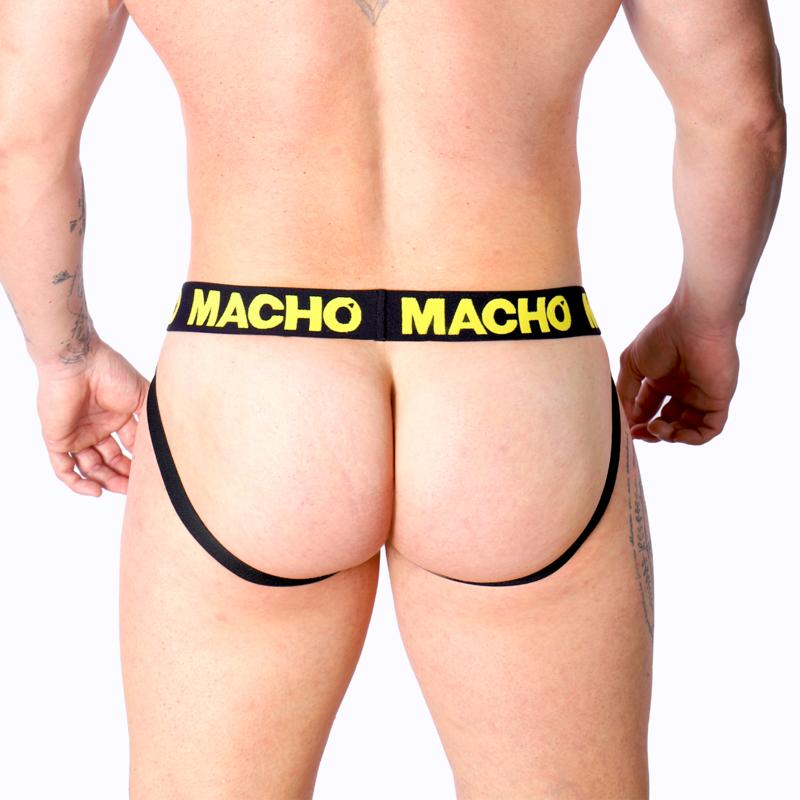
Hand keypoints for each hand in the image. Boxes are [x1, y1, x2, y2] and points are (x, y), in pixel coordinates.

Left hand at [36, 338, 149, 495]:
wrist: (78, 362)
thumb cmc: (110, 372)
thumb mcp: (143, 396)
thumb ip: (153, 418)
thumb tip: (168, 440)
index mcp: (116, 418)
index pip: (129, 447)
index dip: (140, 462)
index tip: (153, 475)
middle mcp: (96, 428)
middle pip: (111, 461)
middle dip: (124, 476)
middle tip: (138, 488)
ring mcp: (76, 435)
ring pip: (90, 468)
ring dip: (105, 482)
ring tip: (122, 490)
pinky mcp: (58, 439)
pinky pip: (64, 468)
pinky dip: (78, 483)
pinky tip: (95, 491)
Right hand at [617, 303, 738, 444]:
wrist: (694, 323)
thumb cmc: (662, 336)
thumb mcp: (632, 364)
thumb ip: (626, 391)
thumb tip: (623, 417)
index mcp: (662, 379)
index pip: (649, 408)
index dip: (638, 421)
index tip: (627, 429)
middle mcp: (682, 389)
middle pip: (667, 422)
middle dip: (651, 432)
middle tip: (639, 433)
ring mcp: (700, 396)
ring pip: (687, 429)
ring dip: (669, 436)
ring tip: (655, 427)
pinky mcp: (718, 400)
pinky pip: (709, 429)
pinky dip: (692, 439)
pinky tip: (676, 434)